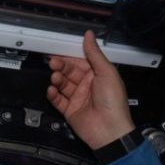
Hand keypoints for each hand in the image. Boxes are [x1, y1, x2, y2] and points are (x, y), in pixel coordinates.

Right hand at [47, 31, 134, 149]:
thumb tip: (89, 34)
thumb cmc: (112, 100)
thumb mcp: (106, 72)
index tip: (59, 50)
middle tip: (54, 63)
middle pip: (69, 72)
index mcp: (98, 75)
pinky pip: (58, 100)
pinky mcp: (69, 111)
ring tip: (55, 78)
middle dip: (61, 67)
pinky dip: (53, 94)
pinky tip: (52, 90)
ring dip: (57, 79)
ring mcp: (78, 98)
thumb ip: (94, 53)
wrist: (109, 130)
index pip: (81, 61)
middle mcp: (87, 85)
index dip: (70, 56)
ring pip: (62, 84)